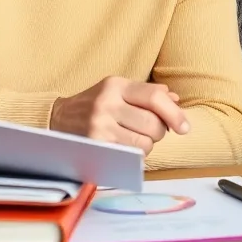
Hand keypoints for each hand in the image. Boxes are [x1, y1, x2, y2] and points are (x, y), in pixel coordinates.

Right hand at [50, 76, 188, 154]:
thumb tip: (175, 99)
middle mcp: (107, 104)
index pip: (155, 98)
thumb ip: (147, 93)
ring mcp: (99, 126)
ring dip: (146, 145)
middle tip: (149, 131)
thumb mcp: (117, 90)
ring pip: (144, 143)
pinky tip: (125, 148)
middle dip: (158, 132)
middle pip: (153, 124)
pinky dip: (134, 155)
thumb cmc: (94, 105)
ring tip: (134, 139)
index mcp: (116, 85)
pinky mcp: (95, 147)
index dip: (175, 114)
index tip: (185, 128)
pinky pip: (130, 156)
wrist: (56, 119)